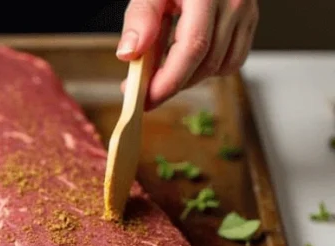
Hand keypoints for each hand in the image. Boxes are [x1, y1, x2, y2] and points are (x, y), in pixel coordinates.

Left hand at [116, 0, 258, 109]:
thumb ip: (141, 18)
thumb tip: (130, 53)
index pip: (193, 47)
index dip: (169, 80)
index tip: (145, 99)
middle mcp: (234, 2)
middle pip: (206, 62)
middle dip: (172, 85)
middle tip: (143, 90)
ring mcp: (246, 11)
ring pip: (220, 67)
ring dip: (188, 78)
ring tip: (163, 68)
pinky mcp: (250, 20)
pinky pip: (233, 60)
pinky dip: (208, 70)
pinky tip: (187, 61)